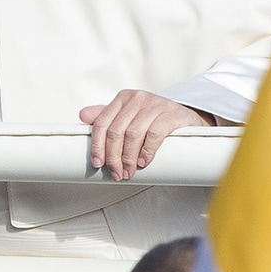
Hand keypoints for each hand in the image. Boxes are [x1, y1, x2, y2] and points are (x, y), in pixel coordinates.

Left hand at [80, 90, 213, 180]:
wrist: (187, 118)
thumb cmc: (154, 120)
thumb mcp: (129, 116)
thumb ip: (107, 117)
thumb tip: (82, 116)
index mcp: (122, 98)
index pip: (102, 123)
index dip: (97, 145)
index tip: (97, 164)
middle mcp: (137, 98)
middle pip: (116, 131)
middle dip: (113, 156)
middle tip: (116, 173)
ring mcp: (155, 104)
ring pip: (132, 134)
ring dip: (128, 158)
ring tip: (129, 171)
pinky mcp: (171, 114)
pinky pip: (154, 135)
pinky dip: (146, 151)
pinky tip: (143, 162)